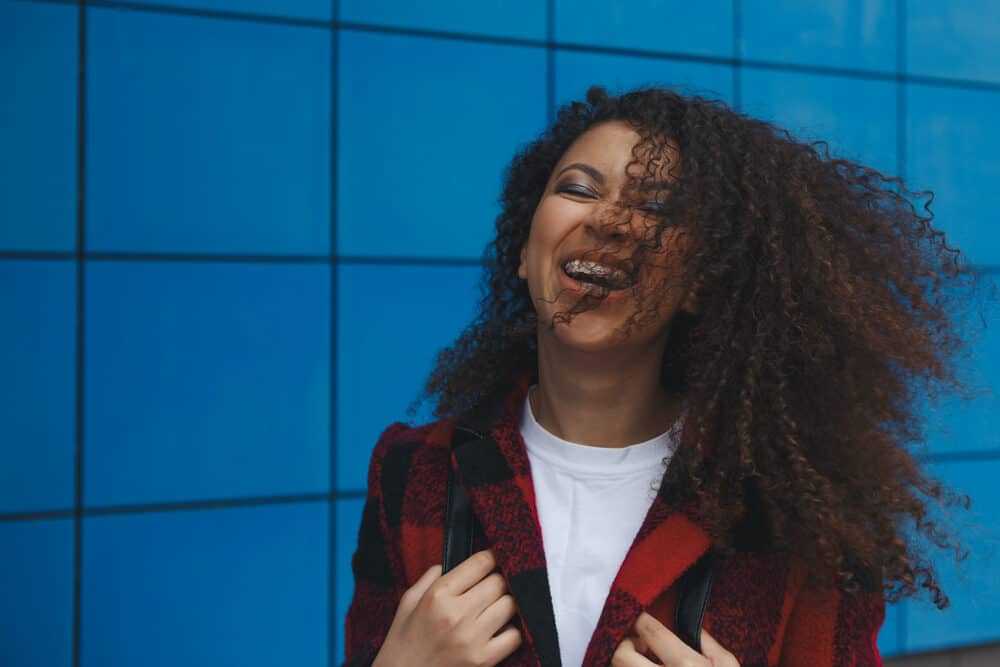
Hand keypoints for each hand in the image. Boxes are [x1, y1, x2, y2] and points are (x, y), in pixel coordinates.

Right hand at [372, 549, 521, 666]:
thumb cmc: (402, 642)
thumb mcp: (407, 602)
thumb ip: (429, 578)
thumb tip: (449, 563)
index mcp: (438, 595)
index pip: (480, 563)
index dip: (490, 558)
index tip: (491, 562)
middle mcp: (456, 614)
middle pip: (499, 582)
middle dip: (498, 581)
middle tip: (491, 588)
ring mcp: (471, 638)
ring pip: (510, 605)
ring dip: (506, 604)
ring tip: (495, 608)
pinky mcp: (483, 660)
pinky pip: (515, 636)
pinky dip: (511, 631)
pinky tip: (498, 631)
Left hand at [612, 612, 739, 665]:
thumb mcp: (728, 666)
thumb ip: (707, 643)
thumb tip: (686, 625)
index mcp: (687, 666)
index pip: (650, 632)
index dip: (642, 620)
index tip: (642, 620)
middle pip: (621, 655)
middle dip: (625, 644)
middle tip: (638, 643)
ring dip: (625, 664)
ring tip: (642, 662)